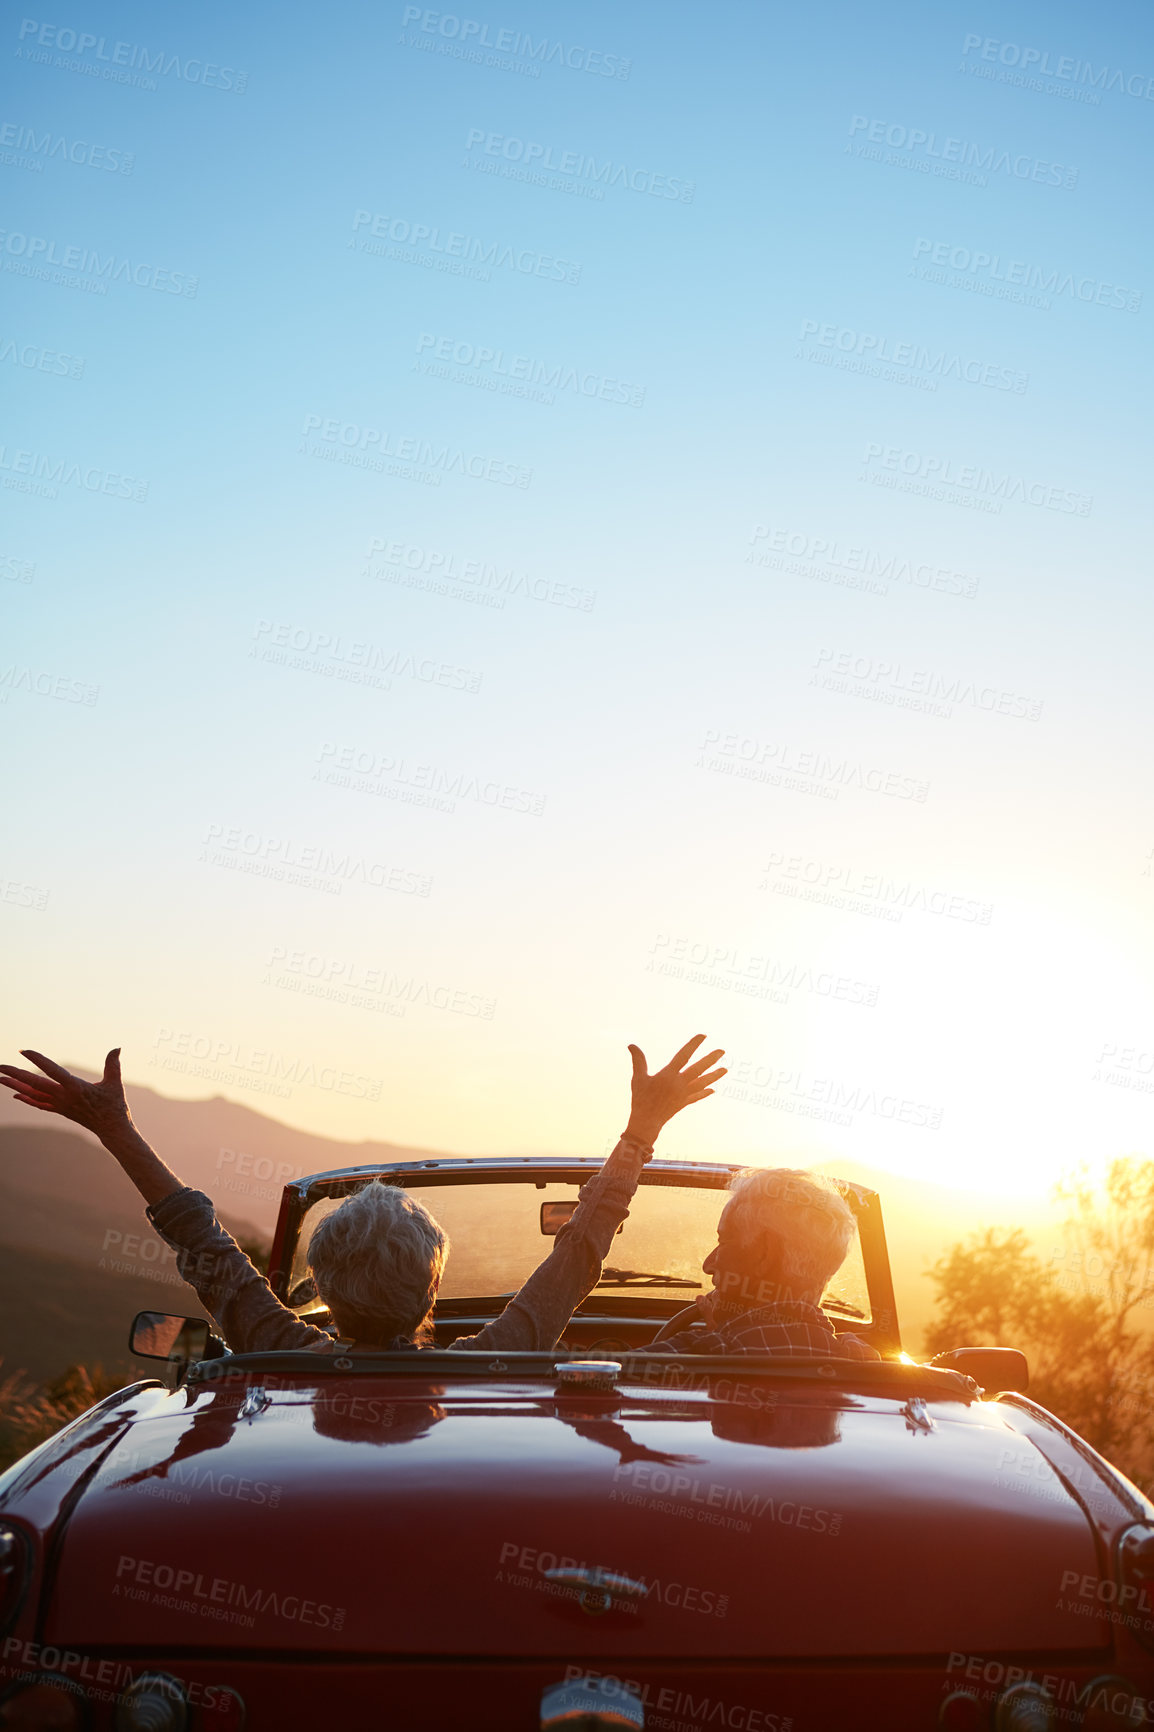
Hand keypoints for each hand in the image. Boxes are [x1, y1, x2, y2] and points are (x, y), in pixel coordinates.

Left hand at [0, 1048, 131, 1141]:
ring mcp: (60, 1105)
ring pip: (33, 1094)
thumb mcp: (114, 1084)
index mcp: (75, 1088)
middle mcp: (64, 1097)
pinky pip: (39, 1104)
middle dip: (16, 1075)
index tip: (24, 1051)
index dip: (37, 1060)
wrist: (112, 1130)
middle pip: (35, 1084)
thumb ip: (113, 1064)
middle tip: (0, 1067)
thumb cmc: (115, 1106)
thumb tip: (117, 1048)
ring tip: (0, 1078)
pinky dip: (27, 1098)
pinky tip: (16, 1094)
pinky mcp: (61, 1110)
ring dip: (15, 1086)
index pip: (52, 1071)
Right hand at [625, 1034, 725, 1144]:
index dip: (693, 1045)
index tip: (703, 1036)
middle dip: (711, 1059)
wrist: (646, 1122)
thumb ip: (638, 1060)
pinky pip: (696, 1096)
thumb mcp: (638, 1078)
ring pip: (702, 1083)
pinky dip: (704, 1092)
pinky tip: (713, 1089)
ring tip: (725, 1069)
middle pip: (699, 1069)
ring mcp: (683, 1094)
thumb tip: (631, 1045)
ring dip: (714, 1076)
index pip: (683, 1056)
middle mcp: (679, 1084)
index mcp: (668, 1075)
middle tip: (722, 1051)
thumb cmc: (640, 1099)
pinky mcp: (683, 1103)